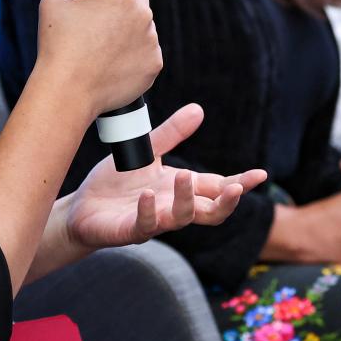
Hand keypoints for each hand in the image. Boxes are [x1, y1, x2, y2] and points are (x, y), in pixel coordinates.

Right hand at [34, 0, 160, 118]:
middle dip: (123, 3)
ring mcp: (151, 42)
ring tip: (103, 46)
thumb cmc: (57, 47)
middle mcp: (143, 15)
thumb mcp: (51, 2)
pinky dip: (134, 55)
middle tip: (101, 18)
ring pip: (143, 26)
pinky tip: (113, 63)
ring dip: (129, 30)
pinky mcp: (153, 65)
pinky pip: (146, 52)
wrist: (68, 92)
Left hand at [61, 104, 267, 251]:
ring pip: (182, 219)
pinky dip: (150, 211)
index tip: (260, 175)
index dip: (239, 183)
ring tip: (184, 178)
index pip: (217, 188)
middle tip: (235, 189)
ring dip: (187, 200)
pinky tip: (148, 196)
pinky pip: (146, 225)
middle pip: (211, 213)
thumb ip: (171, 135)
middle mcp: (173, 207)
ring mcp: (154, 222)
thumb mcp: (146, 153)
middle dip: (226, 203)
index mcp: (180, 189)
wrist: (80, 208)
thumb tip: (199, 109)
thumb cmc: (115, 184)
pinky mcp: (130, 231)